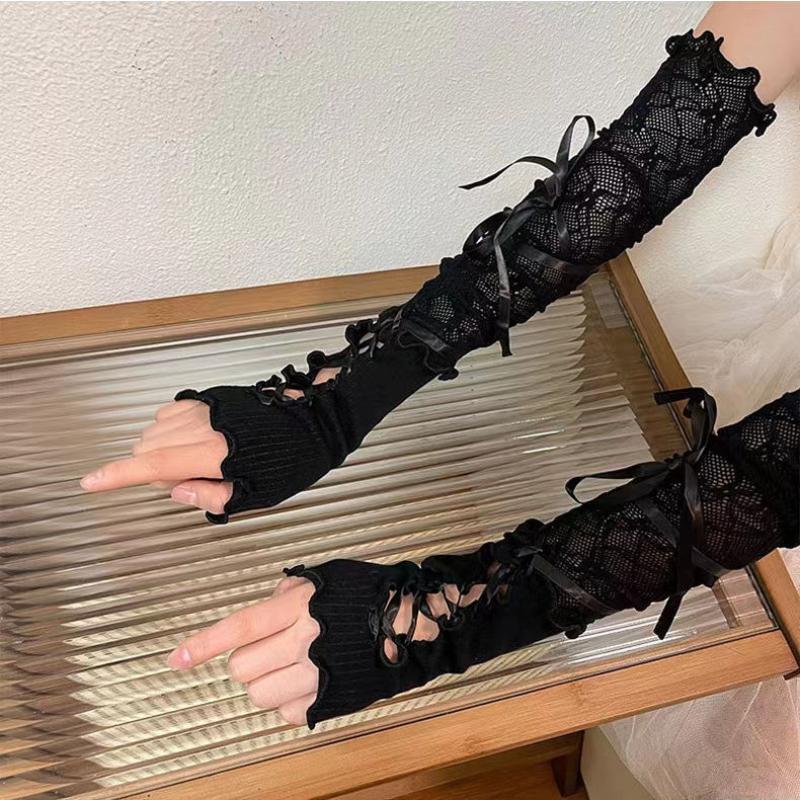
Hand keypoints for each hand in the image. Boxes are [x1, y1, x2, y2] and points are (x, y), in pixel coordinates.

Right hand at [79, 368, 338, 515]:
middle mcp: (202, 425)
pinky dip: (173, 429)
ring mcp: (205, 406)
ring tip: (202, 460)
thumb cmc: (293, 459)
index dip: (118, 476)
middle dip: (157, 469)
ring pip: (159, 429)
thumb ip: (211, 497)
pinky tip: (198, 439)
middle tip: (196, 480)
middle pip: (151, 448)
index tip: (90, 482)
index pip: (152, 465)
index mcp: (213, 453)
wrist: (317, 415)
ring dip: (165, 448)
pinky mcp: (212, 395)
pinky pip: (174, 412)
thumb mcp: (257, 494)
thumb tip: (176, 492)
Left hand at [167, 573, 485, 725]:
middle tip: (268, 649)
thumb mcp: (322, 580)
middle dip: (247, 660)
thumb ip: (286, 594)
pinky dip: (290, 700)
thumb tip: (263, 612)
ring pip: (259, 695)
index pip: (240, 627)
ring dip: (265, 682)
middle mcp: (303, 642)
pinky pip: (287, 713)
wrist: (409, 625)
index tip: (178, 659)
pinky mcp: (327, 700)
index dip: (205, 644)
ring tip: (289, 665)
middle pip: (242, 669)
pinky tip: (308, 681)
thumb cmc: (365, 595)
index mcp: (298, 608)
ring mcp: (315, 675)